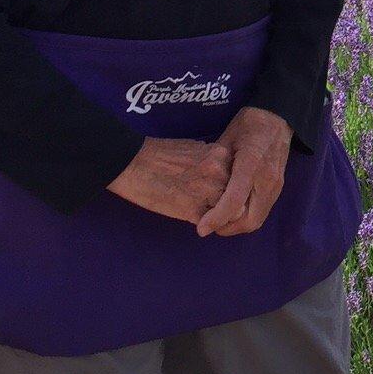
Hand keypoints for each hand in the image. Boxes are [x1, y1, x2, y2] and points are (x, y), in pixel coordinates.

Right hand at [106, 137, 234, 226]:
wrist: (132, 163)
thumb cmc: (158, 154)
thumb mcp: (193, 148)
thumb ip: (211, 160)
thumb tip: (222, 172)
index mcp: (219, 155)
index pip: (240, 176)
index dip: (234, 186)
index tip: (226, 190)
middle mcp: (219, 173)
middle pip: (239, 195)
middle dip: (232, 202)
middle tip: (218, 205)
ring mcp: (208, 193)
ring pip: (229, 212)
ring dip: (221, 215)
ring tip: (207, 213)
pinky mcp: (194, 211)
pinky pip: (210, 224)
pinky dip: (206, 224)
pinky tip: (194, 219)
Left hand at [196, 106, 291, 236]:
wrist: (278, 116)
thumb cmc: (248, 124)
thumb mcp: (225, 140)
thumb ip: (215, 167)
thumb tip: (200, 192)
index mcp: (251, 165)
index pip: (234, 201)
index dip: (216, 218)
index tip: (201, 229)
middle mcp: (267, 180)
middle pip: (249, 220)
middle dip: (228, 228)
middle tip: (209, 225)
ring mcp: (276, 185)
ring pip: (258, 219)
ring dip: (238, 225)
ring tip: (219, 220)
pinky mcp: (278, 187)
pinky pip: (262, 211)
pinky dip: (246, 217)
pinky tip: (233, 210)